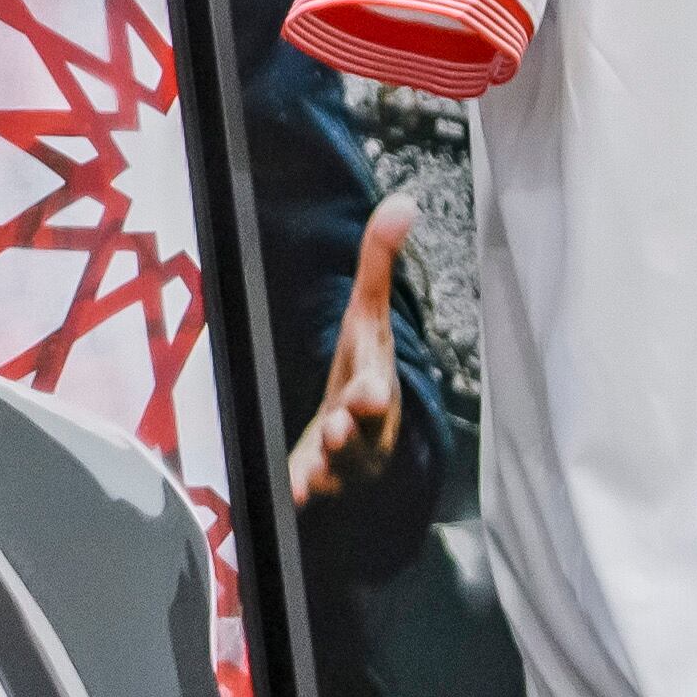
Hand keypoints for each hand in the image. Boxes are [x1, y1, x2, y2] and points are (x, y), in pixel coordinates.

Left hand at [288, 194, 419, 506]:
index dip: (374, 393)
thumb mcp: (368, 315)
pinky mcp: (317, 478)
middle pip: (361, 434)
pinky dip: (303, 494)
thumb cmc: (363, 367)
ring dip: (327, 468)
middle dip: (351, 431)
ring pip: (338, 469)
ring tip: (314, 470)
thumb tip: (402, 200)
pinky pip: (311, 492)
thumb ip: (379, 262)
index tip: (370, 391)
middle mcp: (363, 427)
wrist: (362, 431)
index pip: (378, 388)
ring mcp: (342, 458)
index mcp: (374, 384)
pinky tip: (293, 496)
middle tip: (338, 427)